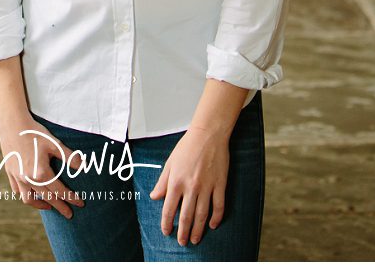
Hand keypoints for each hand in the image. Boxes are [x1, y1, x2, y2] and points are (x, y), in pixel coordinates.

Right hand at [0, 118, 84, 218]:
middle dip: (59, 207)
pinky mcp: (10, 174)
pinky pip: (18, 191)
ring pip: (29, 199)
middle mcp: (28, 179)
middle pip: (46, 198)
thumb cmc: (35, 133)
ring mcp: (18, 178)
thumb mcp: (55, 144)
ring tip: (50, 207)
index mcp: (41, 173)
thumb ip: (69, 157)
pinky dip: (27, 196)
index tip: (80, 204)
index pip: (59, 191)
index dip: (71, 198)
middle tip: (69, 214)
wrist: (12, 126)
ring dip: (40, 205)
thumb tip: (83, 167)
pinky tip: (33, 195)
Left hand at [149, 125, 229, 246]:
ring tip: (195, 239)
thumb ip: (162, 182)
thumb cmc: (188, 146)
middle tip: (182, 242)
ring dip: (198, 229)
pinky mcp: (220, 183)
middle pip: (186, 216)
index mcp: (176, 182)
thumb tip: (154, 197)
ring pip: (202, 214)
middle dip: (183, 232)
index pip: (169, 209)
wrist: (209, 134)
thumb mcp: (170, 163)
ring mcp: (207, 186)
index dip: (167, 223)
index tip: (167, 231)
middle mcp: (191, 187)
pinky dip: (216, 217)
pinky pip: (219, 205)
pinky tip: (213, 224)